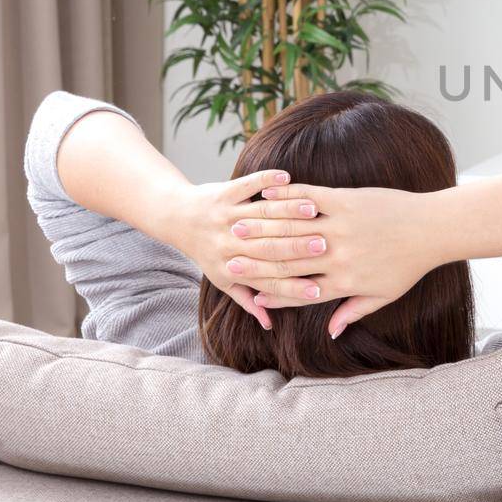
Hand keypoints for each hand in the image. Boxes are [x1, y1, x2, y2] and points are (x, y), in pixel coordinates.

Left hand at [152, 170, 325, 330]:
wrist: (176, 218)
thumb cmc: (207, 252)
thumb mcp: (224, 279)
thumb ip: (247, 299)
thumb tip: (268, 323)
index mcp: (230, 270)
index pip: (266, 282)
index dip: (292, 289)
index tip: (318, 290)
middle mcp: (226, 245)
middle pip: (267, 248)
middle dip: (297, 248)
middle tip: (325, 247)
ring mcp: (224, 217)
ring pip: (261, 215)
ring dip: (288, 211)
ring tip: (313, 211)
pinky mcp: (223, 194)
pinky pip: (246, 185)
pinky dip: (265, 180)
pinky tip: (286, 178)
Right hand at [221, 184, 445, 338]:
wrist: (431, 228)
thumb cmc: (409, 265)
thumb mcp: (383, 295)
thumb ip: (353, 311)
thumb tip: (332, 332)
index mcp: (344, 281)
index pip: (300, 291)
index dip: (274, 294)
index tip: (251, 294)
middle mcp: (337, 256)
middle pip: (288, 262)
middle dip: (257, 263)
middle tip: (230, 261)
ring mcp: (340, 227)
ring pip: (292, 230)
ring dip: (262, 228)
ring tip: (239, 227)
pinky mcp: (346, 200)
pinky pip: (309, 198)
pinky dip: (287, 196)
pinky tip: (267, 194)